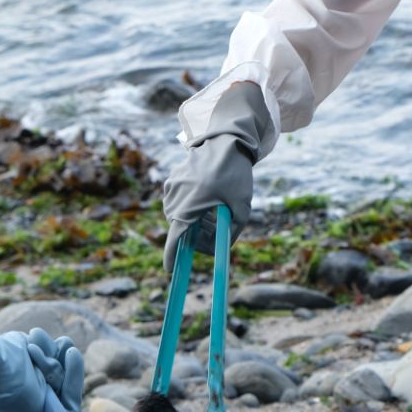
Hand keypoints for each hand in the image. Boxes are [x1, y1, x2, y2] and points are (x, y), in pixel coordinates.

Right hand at [162, 81, 271, 270]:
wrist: (226, 141)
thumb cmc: (235, 176)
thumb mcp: (241, 209)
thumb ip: (230, 233)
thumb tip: (221, 249)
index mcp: (188, 208)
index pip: (175, 239)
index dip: (172, 257)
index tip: (171, 270)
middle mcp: (174, 199)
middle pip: (180, 228)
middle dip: (196, 236)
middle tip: (215, 235)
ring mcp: (171, 188)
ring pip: (180, 214)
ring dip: (194, 219)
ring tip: (215, 213)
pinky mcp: (172, 179)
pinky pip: (179, 199)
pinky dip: (191, 204)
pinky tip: (208, 196)